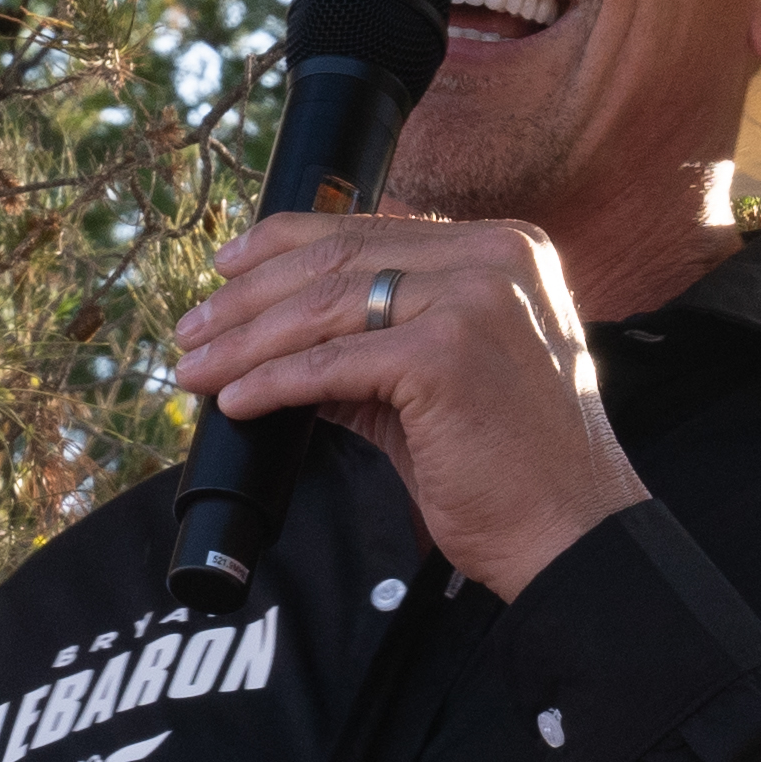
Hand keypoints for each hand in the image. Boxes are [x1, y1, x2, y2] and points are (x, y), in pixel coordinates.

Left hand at [166, 211, 645, 598]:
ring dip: (244, 342)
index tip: (225, 272)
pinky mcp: (447, 353)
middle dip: (248, 297)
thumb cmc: (510, 469)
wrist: (571, 532)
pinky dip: (272, 383)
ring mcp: (475, 299)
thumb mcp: (437, 382)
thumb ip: (371, 346)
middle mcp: (495, 257)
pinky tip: (234, 401)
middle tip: (190, 329)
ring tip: (193, 368)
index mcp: (503, 249)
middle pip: (337, 260)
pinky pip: (331, 365)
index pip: (369, 229)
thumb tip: (276, 342)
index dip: (283, 245)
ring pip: (325, 308)